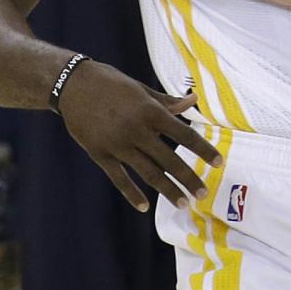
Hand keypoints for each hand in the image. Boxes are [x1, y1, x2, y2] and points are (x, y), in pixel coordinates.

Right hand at [57, 59, 221, 210]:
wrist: (71, 84)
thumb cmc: (111, 83)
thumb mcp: (141, 90)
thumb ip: (167, 102)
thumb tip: (193, 101)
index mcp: (150, 111)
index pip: (184, 134)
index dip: (203, 149)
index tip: (219, 162)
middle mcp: (137, 130)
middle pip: (169, 159)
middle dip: (188, 178)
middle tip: (203, 193)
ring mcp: (118, 144)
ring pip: (148, 173)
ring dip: (167, 190)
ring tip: (183, 203)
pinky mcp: (100, 153)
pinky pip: (119, 178)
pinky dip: (132, 193)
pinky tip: (145, 206)